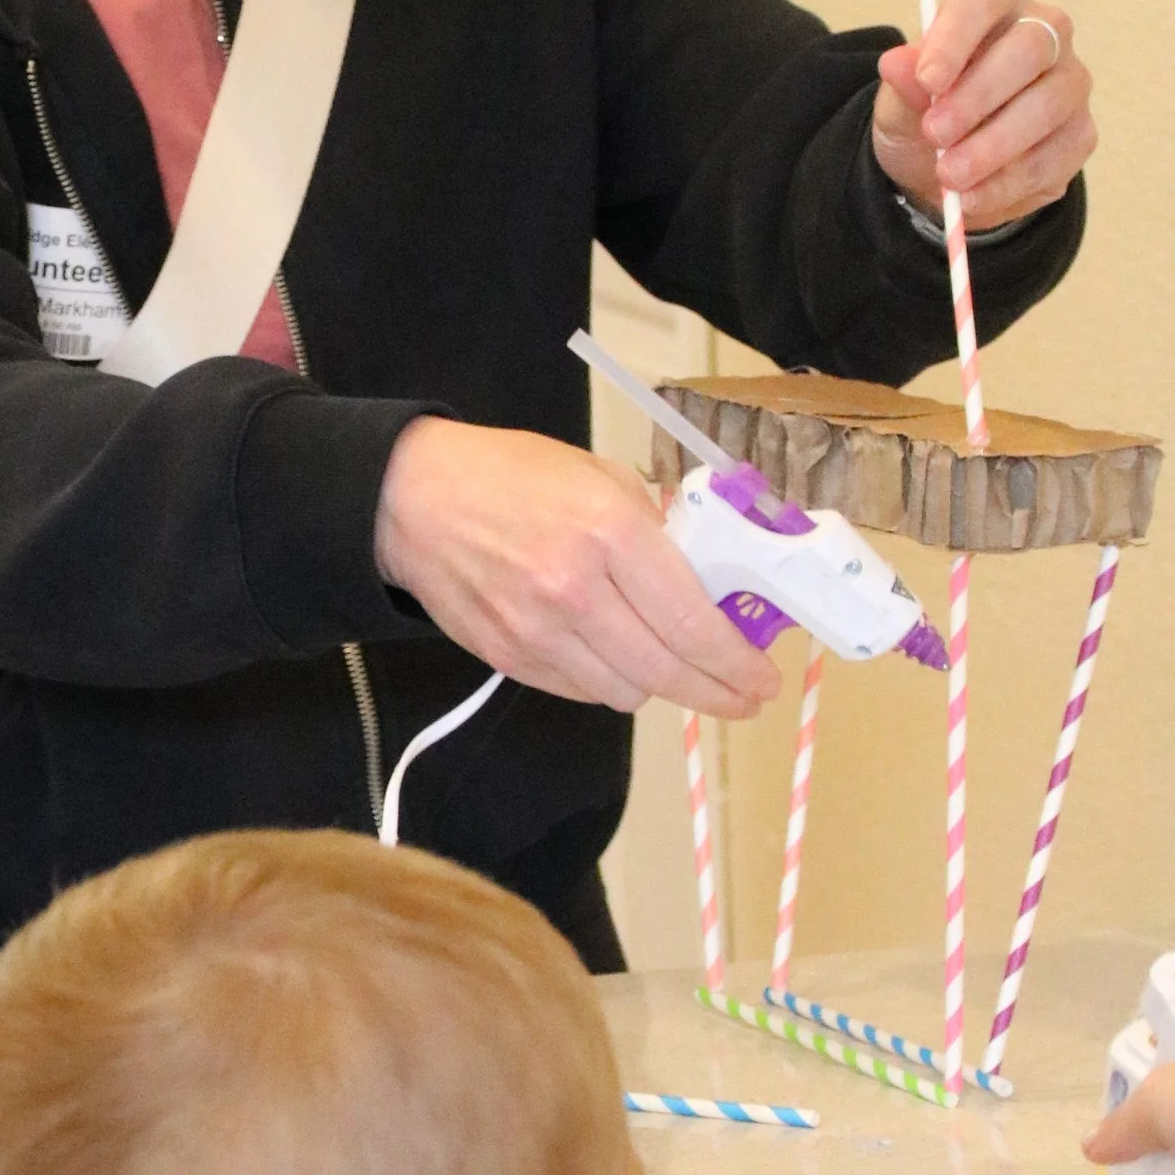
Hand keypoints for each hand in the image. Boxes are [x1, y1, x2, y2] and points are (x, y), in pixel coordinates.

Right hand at [375, 417, 778, 716]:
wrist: (414, 497)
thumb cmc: (515, 476)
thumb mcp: (601, 477)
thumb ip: (658, 531)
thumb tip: (711, 583)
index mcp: (609, 531)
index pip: (691, 623)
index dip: (736, 662)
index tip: (761, 678)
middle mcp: (575, 589)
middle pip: (666, 673)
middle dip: (716, 693)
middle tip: (742, 698)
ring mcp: (537, 631)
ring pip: (626, 693)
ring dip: (659, 685)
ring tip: (672, 667)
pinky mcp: (508, 657)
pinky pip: (581, 692)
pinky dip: (608, 682)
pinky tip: (613, 656)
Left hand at [871, 0, 1095, 232]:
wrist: (943, 170)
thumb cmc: (924, 116)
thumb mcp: (899, 104)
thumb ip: (902, 86)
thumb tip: (897, 63)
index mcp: (996, 4)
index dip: (956, 37)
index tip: (927, 80)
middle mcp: (1045, 34)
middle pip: (1030, 47)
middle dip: (979, 95)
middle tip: (935, 134)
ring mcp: (1069, 83)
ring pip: (1047, 105)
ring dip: (994, 146)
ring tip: (949, 175)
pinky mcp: (1079, 134)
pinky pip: (1054, 157)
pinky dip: (1007, 183)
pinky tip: (971, 198)